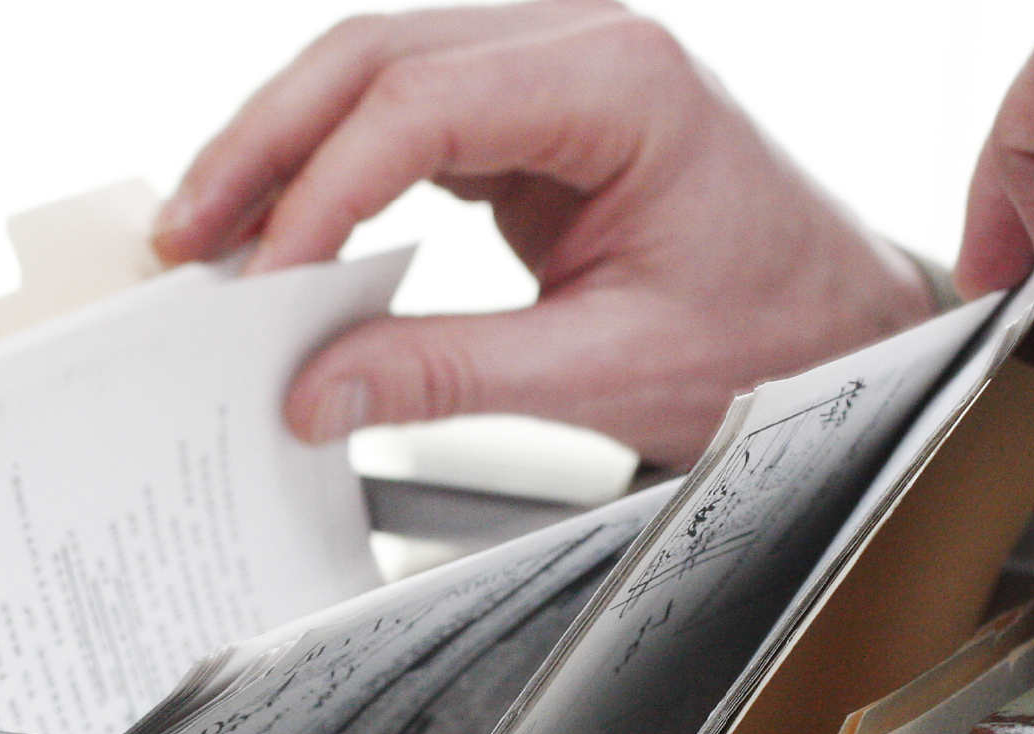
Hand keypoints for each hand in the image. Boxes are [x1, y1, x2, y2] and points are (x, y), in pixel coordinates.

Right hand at [154, 1, 935, 467]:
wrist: (843, 326)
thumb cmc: (773, 333)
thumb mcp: (605, 369)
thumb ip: (448, 373)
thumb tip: (314, 389)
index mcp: (619, 81)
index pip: (421, 106)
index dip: (321, 190)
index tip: (262, 278)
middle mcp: (580, 44)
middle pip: (373, 55)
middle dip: (265, 145)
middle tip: (189, 235)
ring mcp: (551, 68)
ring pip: (374, 70)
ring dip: (281, 147)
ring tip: (208, 231)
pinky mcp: (528, 115)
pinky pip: (402, 116)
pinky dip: (328, 169)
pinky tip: (278, 224)